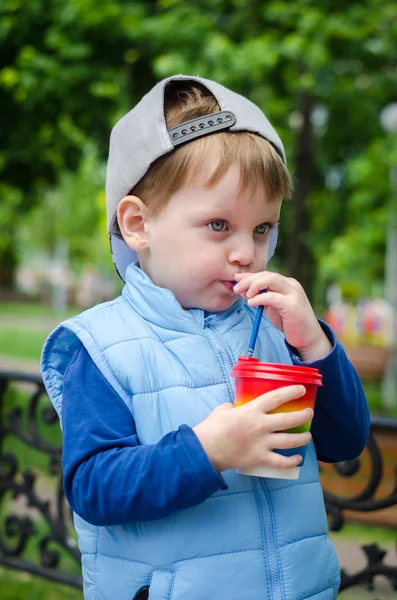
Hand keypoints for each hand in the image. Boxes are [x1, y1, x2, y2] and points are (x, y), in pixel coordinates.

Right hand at [193, 385, 312, 472]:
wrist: (205, 450)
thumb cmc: (212, 427)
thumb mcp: (223, 409)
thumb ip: (234, 407)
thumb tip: (237, 408)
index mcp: (252, 410)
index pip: (276, 397)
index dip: (291, 392)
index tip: (301, 389)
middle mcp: (261, 426)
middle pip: (289, 420)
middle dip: (303, 415)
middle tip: (309, 413)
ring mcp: (262, 443)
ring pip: (290, 441)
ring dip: (303, 438)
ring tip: (308, 435)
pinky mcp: (260, 459)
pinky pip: (281, 462)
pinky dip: (292, 461)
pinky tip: (297, 458)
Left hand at [233, 271, 331, 361]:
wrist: (308, 338)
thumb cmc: (289, 322)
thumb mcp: (272, 306)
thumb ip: (261, 296)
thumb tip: (243, 289)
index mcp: (286, 284)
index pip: (266, 274)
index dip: (250, 276)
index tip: (236, 279)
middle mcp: (291, 285)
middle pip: (267, 275)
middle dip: (249, 279)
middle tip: (236, 288)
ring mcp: (293, 294)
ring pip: (271, 280)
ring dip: (254, 285)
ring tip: (245, 295)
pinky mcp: (292, 305)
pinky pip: (273, 297)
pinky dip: (259, 298)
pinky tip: (251, 303)